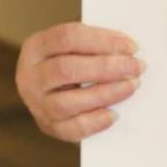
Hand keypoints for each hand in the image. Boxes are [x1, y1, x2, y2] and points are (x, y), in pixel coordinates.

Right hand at [15, 22, 143, 141]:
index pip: (68, 38)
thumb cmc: (74, 56)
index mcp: (37, 46)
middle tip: (137, 67)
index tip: (131, 47)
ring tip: (131, 86)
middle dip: (106, 68)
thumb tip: (129, 51)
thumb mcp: (79, 43)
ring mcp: (36, 103)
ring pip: (66, 102)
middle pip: (66, 69)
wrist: (54, 84)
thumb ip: (99, 43)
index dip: (102, 41)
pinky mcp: (47, 125)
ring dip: (104, 94)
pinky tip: (113, 114)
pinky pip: (69, 129)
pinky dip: (93, 122)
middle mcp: (30, 76)